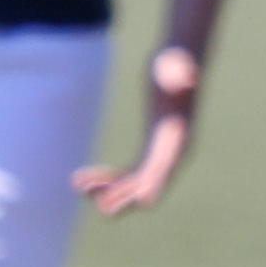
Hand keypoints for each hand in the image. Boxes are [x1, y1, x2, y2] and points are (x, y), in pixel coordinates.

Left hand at [76, 45, 203, 216]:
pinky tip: (81, 179)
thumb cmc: (175, 61)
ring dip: (109, 191)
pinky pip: (129, 177)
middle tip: (99, 204)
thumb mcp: (175, 64)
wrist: (178, 62)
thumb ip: (180, 71)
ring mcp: (162, 156)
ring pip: (135, 186)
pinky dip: (108, 181)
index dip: (147, 186)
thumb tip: (188, 77)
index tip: (133, 202)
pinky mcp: (151, 152)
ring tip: (77, 184)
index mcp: (178, 138)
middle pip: (149, 185)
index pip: (163, 169)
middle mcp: (174, 153)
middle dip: (125, 195)